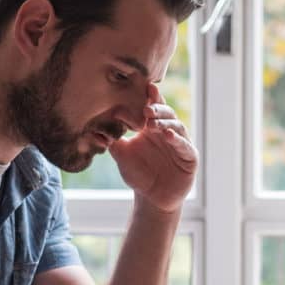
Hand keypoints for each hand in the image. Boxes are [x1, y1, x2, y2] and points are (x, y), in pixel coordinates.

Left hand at [109, 84, 197, 212]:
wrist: (152, 198)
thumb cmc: (139, 174)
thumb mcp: (122, 155)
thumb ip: (112, 142)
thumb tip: (94, 131)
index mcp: (153, 127)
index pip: (154, 107)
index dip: (152, 97)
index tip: (146, 86)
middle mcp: (168, 132)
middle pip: (166, 113)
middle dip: (157, 109)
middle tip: (146, 108)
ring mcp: (180, 143)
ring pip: (176, 126)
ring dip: (164, 123)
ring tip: (152, 123)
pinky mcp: (190, 157)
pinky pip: (184, 145)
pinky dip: (176, 139)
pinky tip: (167, 135)